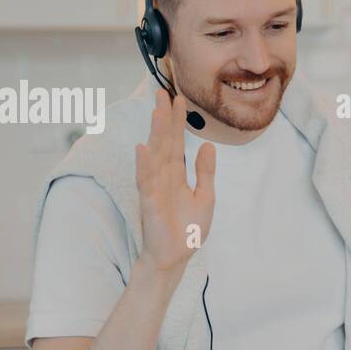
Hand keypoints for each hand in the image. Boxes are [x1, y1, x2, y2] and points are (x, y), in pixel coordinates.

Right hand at [135, 90, 215, 273]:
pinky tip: (142, 149)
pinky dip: (144, 165)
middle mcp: (163, 176)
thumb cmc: (187, 229)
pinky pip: (146, 181)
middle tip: (163, 92)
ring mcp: (155, 188)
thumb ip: (205, 172)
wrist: (176, 257)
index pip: (176, 141)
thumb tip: (208, 145)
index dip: (177, 120)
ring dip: (155, 134)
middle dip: (164, 117)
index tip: (179, 98)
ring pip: (154, 156)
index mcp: (176, 174)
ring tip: (156, 112)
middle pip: (163, 142)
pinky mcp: (150, 203)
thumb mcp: (205, 197)